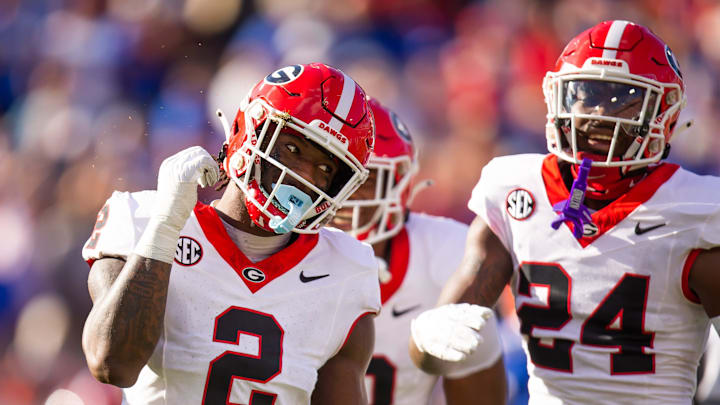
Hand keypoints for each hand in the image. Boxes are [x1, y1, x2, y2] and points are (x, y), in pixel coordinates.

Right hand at [134, 146, 218, 262]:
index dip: (203, 163)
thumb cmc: (175, 207)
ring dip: (211, 168)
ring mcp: (177, 167)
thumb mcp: (179, 186)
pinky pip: (205, 162)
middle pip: (198, 151)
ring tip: (209, 183)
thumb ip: (187, 175)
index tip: (205, 178)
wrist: (166, 218)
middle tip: (210, 180)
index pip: (191, 153)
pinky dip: (211, 171)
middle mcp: (172, 163)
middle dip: (208, 163)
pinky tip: (209, 184)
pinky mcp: (185, 173)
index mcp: (169, 165)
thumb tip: (202, 171)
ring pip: (203, 155)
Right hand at [410, 303, 492, 361]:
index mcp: (446, 311)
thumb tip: (489, 313)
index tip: (482, 324)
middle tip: (479, 341)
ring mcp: (432, 334)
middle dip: (470, 335)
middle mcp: (438, 321)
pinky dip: (453, 355)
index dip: (474, 318)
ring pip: (450, 339)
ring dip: (464, 345)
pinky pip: (441, 352)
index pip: (461, 314)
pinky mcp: (430, 347)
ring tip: (473, 349)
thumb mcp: (457, 313)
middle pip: (456, 328)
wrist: (421, 330)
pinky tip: (462, 357)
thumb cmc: (446, 321)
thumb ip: (472, 312)